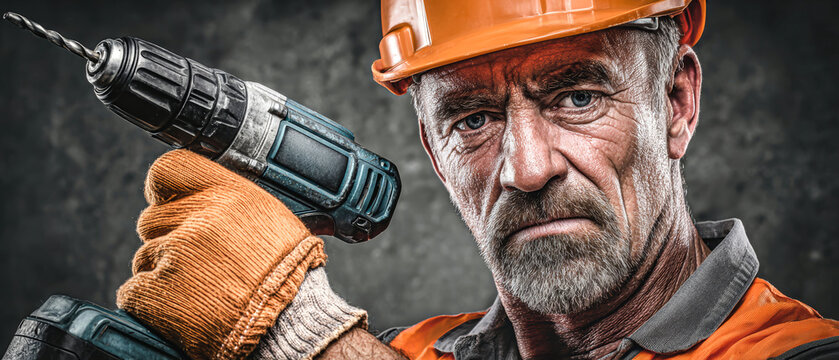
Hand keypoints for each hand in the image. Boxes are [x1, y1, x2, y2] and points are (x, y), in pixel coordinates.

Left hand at [117, 149, 325, 358]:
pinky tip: (186, 308)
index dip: (164, 190)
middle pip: (152, 219)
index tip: (168, 202)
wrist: (290, 323)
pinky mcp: (154, 292)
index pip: (169, 170)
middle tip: (198, 261)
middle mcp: (199, 219)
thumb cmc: (288, 275)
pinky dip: (152, 303)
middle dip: (168, 239)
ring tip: (200, 289)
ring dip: (163, 273)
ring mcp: (173, 255)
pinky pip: (135, 291)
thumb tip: (200, 197)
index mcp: (228, 195)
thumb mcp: (271, 219)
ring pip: (145, 257)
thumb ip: (230, 202)